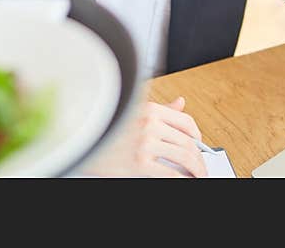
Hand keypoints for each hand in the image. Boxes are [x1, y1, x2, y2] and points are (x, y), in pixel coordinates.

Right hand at [87, 96, 207, 177]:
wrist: (82, 146)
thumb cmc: (105, 130)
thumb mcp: (132, 113)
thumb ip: (158, 109)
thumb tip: (181, 103)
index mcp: (148, 109)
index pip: (185, 121)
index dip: (197, 135)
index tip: (199, 144)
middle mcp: (148, 123)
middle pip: (188, 141)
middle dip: (199, 157)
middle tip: (201, 166)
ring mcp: (145, 143)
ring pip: (185, 157)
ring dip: (198, 170)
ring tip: (198, 176)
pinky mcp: (140, 163)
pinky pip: (173, 174)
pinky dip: (186, 180)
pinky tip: (186, 181)